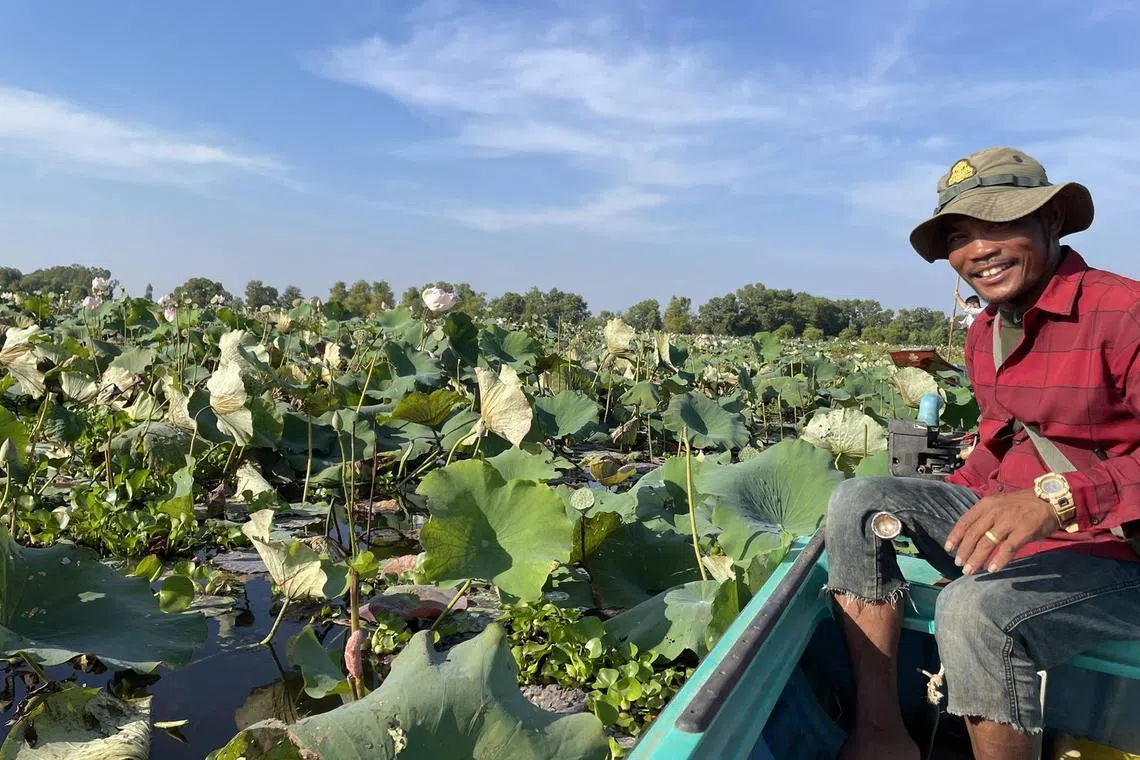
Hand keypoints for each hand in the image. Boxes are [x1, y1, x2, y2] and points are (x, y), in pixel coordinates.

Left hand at [944, 489, 1059, 574]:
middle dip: (964, 551)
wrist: (1051, 499)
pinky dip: (999, 560)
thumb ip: (986, 518)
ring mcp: (1009, 521)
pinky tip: (992, 569)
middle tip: (959, 565)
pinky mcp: (1023, 530)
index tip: (948, 548)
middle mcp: (995, 511)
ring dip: (977, 558)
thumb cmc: (1023, 505)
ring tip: (970, 570)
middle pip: (974, 534)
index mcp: (986, 504)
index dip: (955, 536)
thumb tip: (972, 538)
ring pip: (987, 542)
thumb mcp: (1000, 505)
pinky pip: (1007, 547)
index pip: (965, 521)